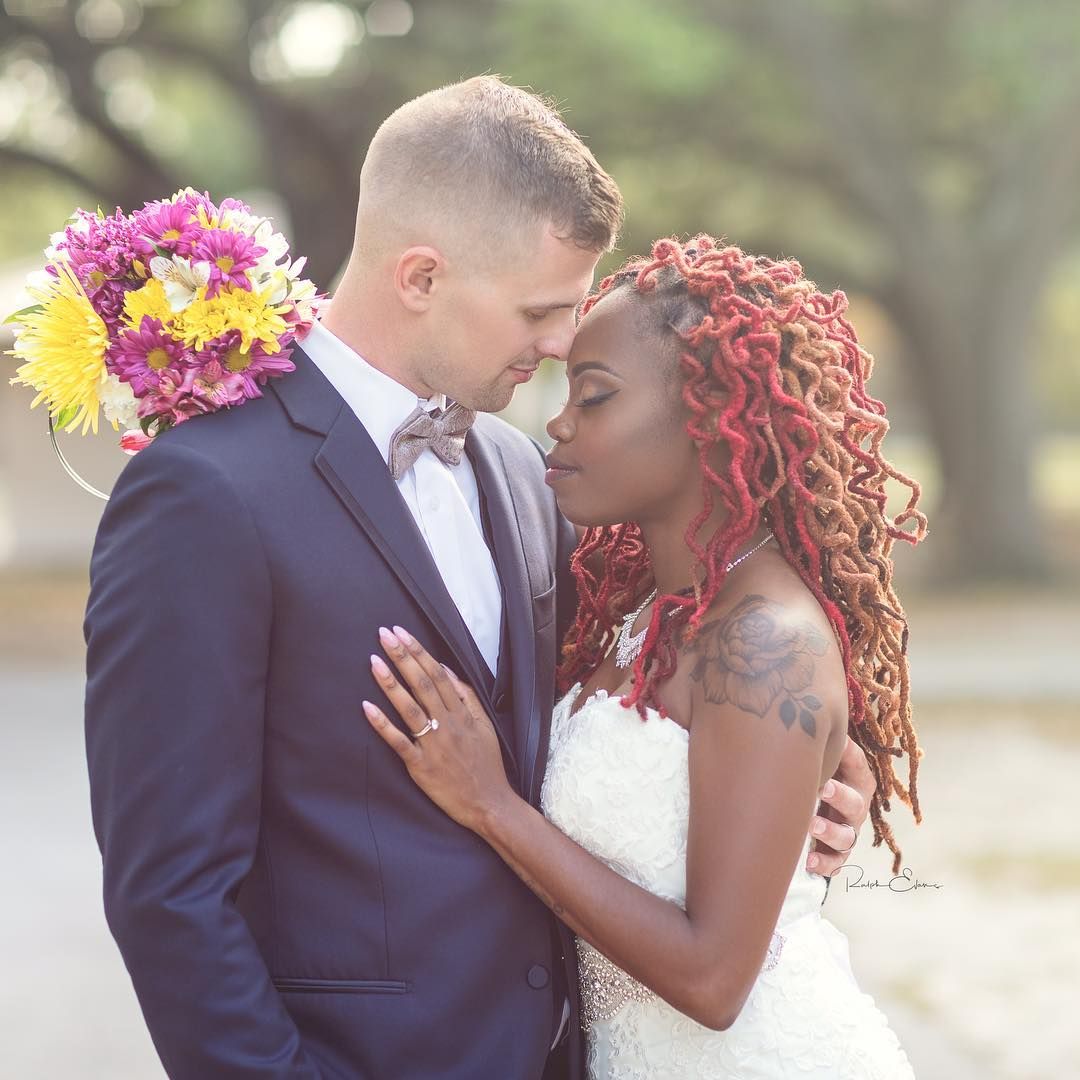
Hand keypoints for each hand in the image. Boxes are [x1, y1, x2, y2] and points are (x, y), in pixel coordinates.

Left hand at [363, 626, 515, 832]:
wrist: (489, 803)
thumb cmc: (486, 764)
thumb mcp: (485, 725)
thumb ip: (466, 696)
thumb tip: (446, 670)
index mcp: (461, 713)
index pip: (437, 674)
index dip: (418, 652)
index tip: (402, 633)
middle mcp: (447, 724)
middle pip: (422, 684)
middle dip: (402, 657)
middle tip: (384, 635)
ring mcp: (433, 745)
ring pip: (409, 708)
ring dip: (390, 683)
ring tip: (374, 661)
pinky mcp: (421, 766)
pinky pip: (399, 742)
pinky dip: (382, 725)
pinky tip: (367, 708)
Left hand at [807, 735, 875, 877]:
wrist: (815, 807)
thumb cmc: (818, 773)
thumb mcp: (822, 756)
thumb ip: (818, 738)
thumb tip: (802, 705)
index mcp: (855, 778)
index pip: (857, 764)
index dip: (847, 756)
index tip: (834, 747)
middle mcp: (856, 805)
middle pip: (855, 802)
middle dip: (841, 796)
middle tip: (823, 788)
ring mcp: (847, 831)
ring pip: (846, 836)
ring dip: (830, 831)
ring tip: (812, 825)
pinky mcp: (835, 853)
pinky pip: (835, 863)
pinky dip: (824, 865)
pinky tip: (809, 863)